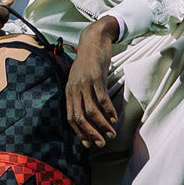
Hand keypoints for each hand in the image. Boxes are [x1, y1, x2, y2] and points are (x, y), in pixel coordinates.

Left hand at [66, 16, 119, 148]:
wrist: (93, 40)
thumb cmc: (88, 62)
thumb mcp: (79, 79)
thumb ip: (81, 94)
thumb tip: (87, 113)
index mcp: (69, 91)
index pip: (70, 117)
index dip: (79, 132)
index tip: (87, 144)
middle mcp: (74, 89)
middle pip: (80, 117)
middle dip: (90, 133)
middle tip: (101, 143)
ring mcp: (85, 83)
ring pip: (91, 110)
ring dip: (101, 125)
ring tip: (111, 133)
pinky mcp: (96, 77)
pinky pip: (102, 98)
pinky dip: (108, 110)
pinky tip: (114, 118)